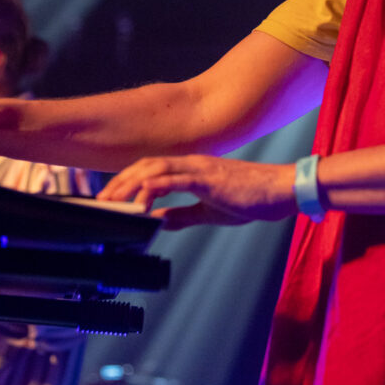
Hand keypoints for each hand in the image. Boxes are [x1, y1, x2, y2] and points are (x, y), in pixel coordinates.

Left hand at [98, 154, 296, 228]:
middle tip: (102, 201)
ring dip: (130, 184)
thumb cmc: (253, 198)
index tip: (112, 198)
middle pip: (146, 165)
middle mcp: (192, 163)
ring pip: (155, 168)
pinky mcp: (208, 179)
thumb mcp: (211, 210)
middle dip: (121, 181)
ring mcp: (200, 168)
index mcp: (193, 169)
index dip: (129, 180)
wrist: (282, 190)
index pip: (152, 169)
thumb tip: (158, 221)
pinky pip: (174, 180)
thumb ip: (184, 215)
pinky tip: (141, 203)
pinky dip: (153, 189)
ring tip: (113, 201)